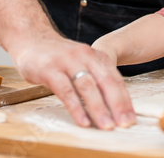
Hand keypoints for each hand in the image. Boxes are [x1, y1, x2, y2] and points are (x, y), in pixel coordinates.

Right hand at [8, 31, 134, 129]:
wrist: (32, 38)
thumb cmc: (59, 56)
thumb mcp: (82, 61)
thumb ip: (95, 77)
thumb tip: (112, 103)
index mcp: (96, 56)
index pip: (115, 79)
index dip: (125, 99)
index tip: (131, 117)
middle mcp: (85, 57)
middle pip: (106, 82)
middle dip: (117, 105)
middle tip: (125, 123)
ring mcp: (67, 62)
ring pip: (87, 87)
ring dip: (99, 108)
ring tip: (107, 125)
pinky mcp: (50, 70)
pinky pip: (66, 91)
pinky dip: (76, 107)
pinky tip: (83, 120)